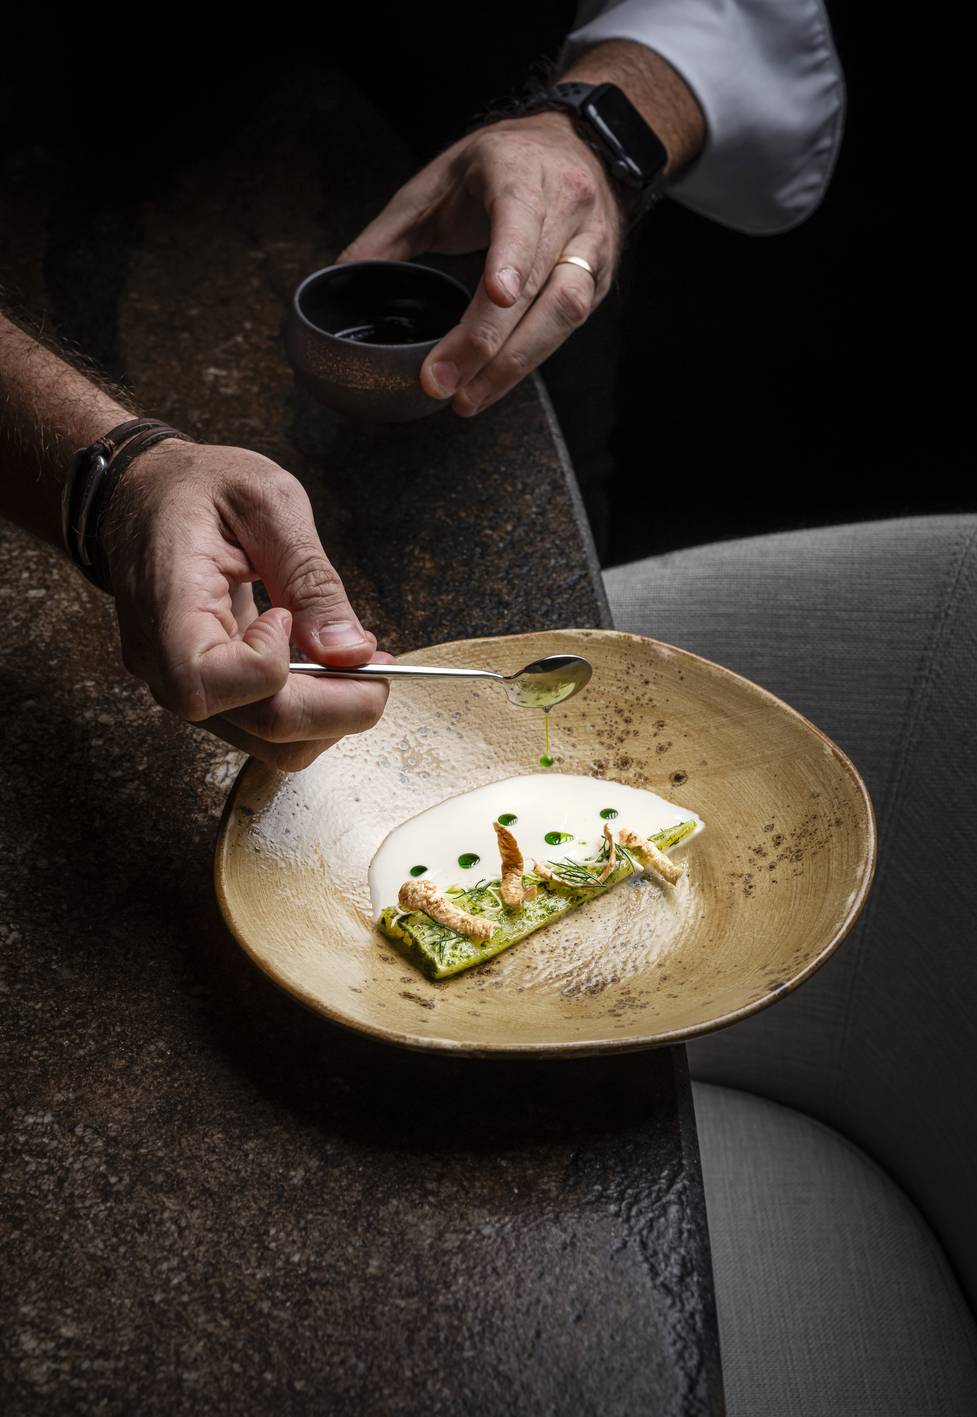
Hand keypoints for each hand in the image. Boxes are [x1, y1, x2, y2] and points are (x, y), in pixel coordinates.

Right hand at [101, 440, 389, 770]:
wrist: (145, 496)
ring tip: (361, 668)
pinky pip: (266, 727)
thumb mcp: (267, 504)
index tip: (286, 615)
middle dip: (337, 707)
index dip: (270, 665)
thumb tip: (351, 652)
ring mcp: (182, 684)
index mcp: (165, 606)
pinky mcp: (209, 692)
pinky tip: (332, 671)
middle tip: (381, 669)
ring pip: (269, 742)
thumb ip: (310, 579)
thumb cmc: (198, 488)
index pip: (209, 682)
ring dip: (331, 716)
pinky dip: (313, 710)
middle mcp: (163, 662)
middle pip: (257, 724)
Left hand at [339, 113, 622, 416]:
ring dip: (514, 366)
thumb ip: (390, 231)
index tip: (496, 295)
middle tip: (445, 382)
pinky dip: (527, 360)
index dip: (511, 258)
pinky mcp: (598, 278)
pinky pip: (568, 327)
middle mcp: (566, 207)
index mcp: (520, 172)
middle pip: (539, 284)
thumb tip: (340, 276)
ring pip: (563, 313)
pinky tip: (492, 383)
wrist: (574, 143)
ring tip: (468, 398)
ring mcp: (590, 246)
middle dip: (489, 342)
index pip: (521, 217)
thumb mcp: (438, 181)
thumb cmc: (501, 162)